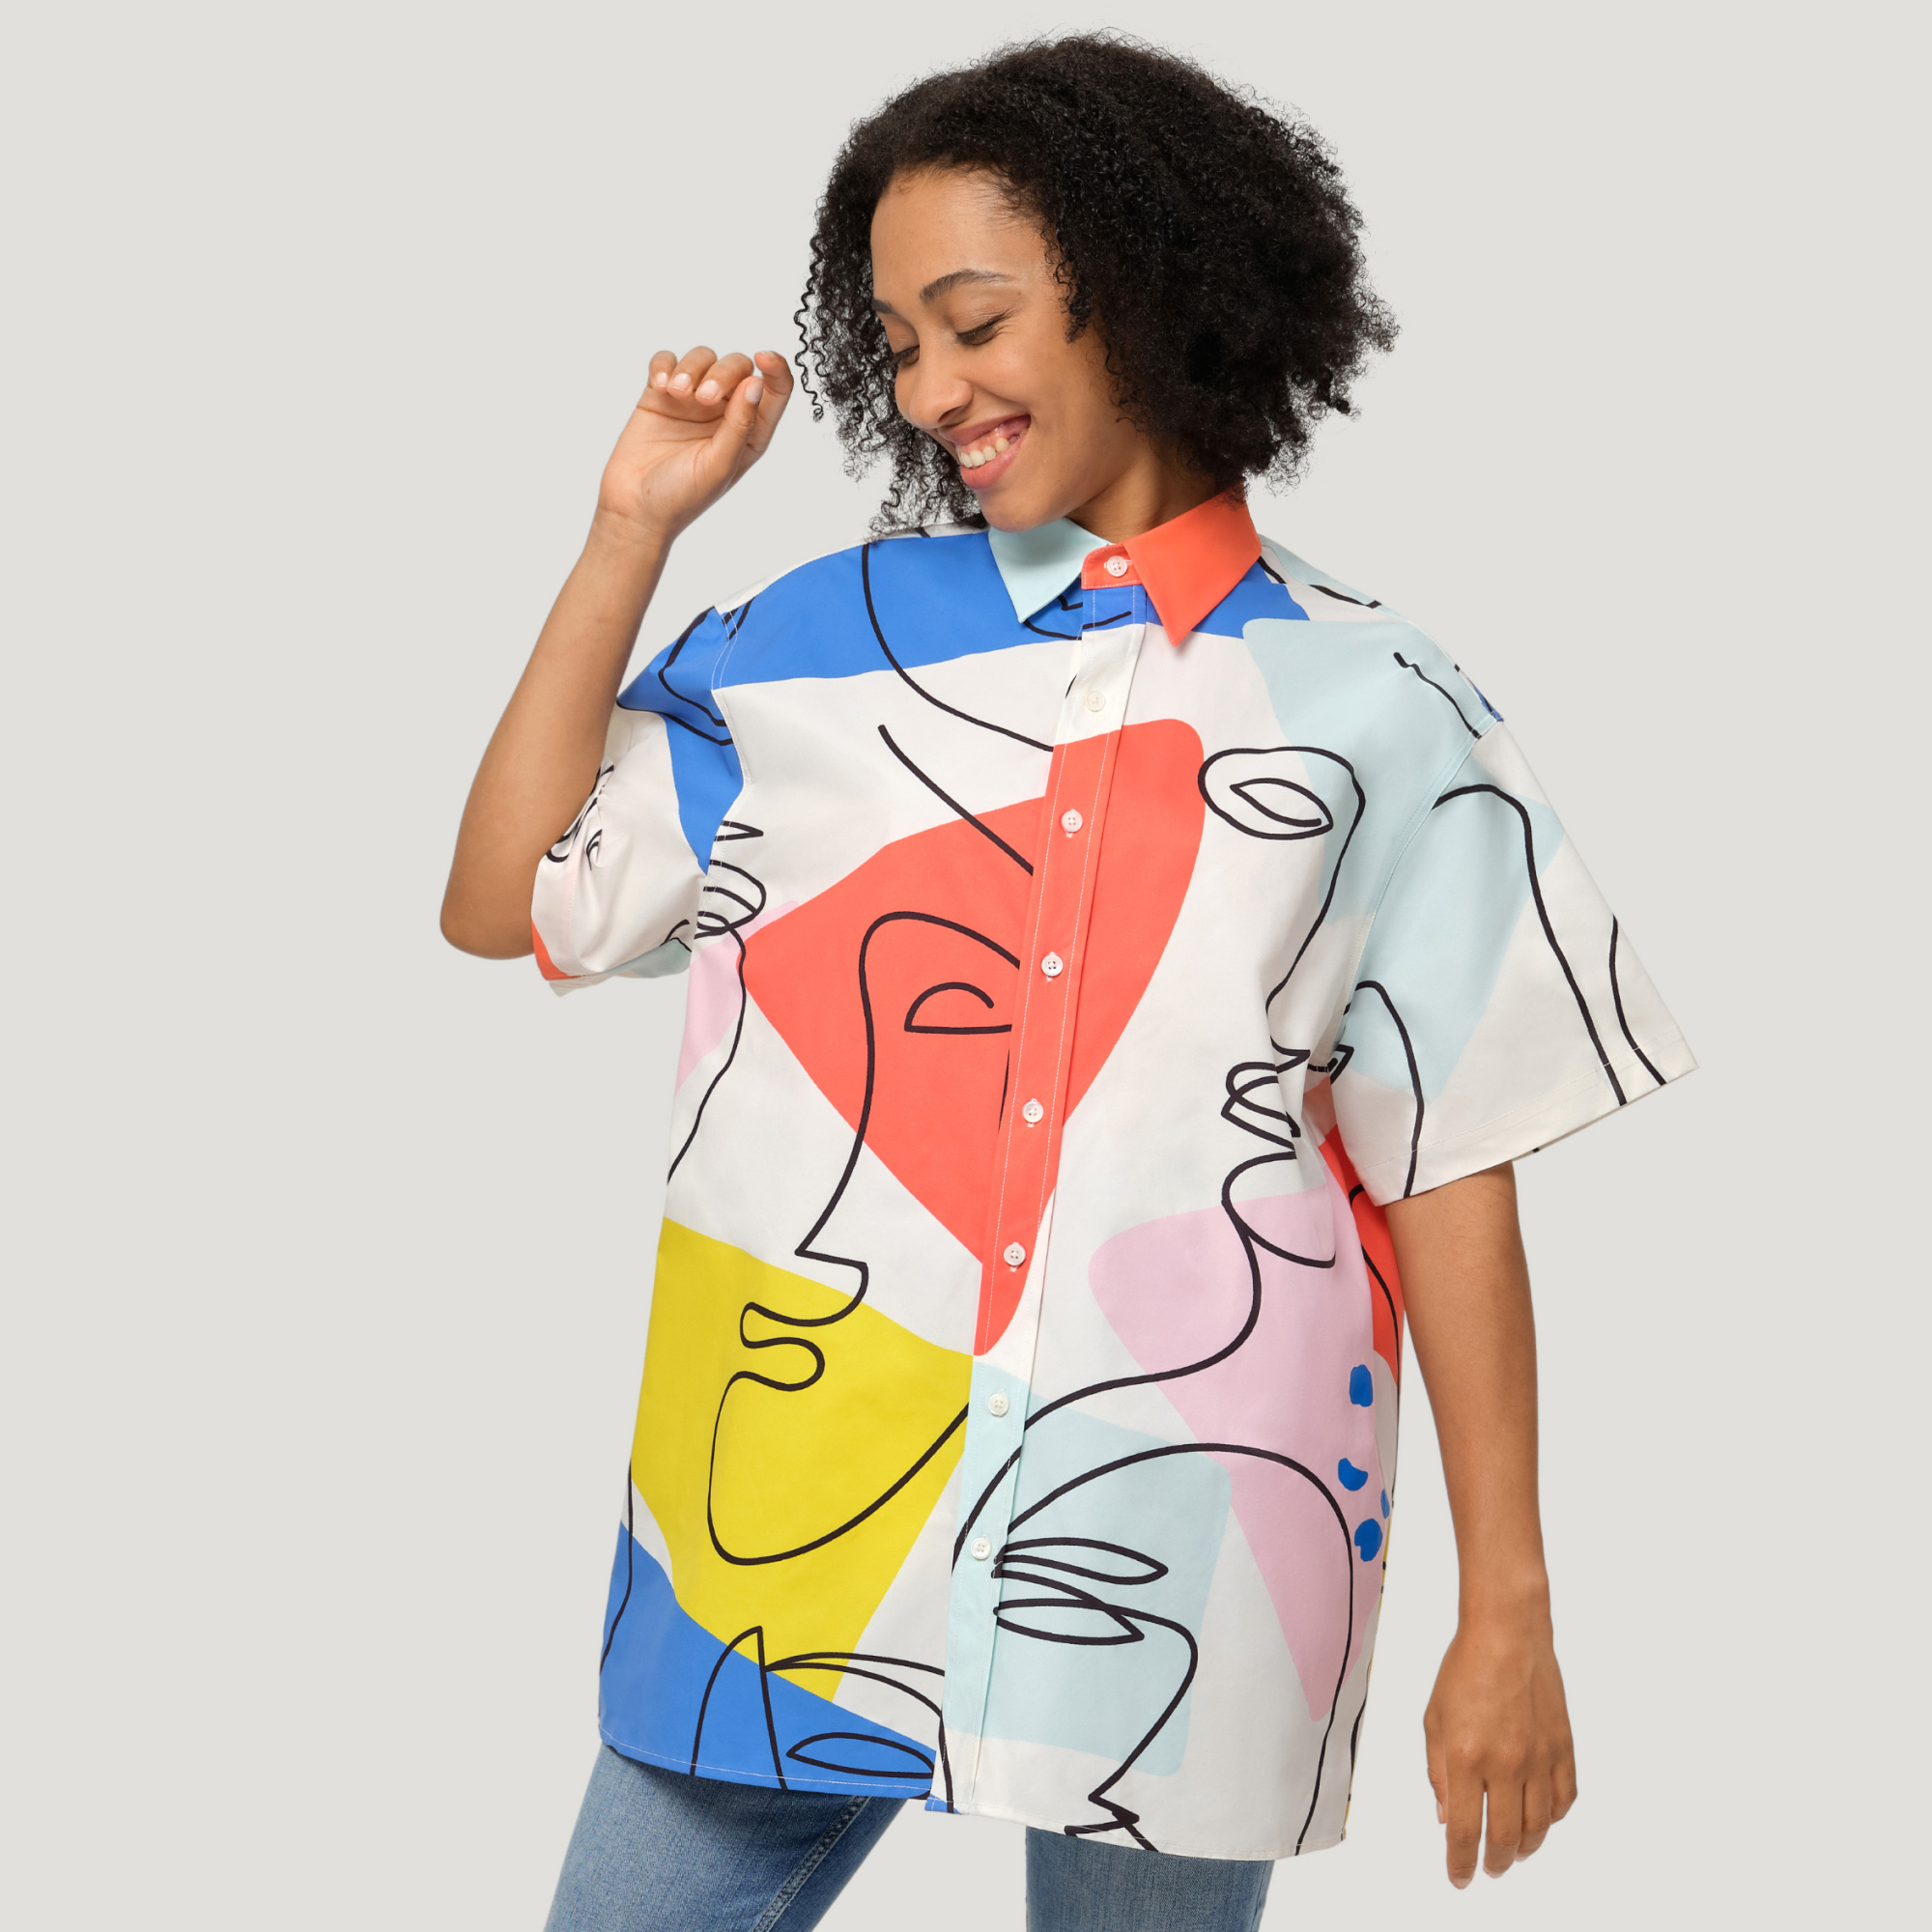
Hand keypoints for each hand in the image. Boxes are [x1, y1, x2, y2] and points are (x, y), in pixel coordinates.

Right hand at [595, 344, 793, 547]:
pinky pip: (667, 361)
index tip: (765, 357)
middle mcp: (724, 413)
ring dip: (691, 367)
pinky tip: (660, 386)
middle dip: (723, 372)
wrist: (635, 508)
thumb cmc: (682, 497)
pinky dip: (664, 365)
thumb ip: (740, 425)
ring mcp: (692, 401)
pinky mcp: (660, 395)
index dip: (776, 369)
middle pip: (737, 366)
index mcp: (749, 432)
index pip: (774, 391)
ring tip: (677, 392)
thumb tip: (757, 384)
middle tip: (703, 397)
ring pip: (702, 358)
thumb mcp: (719, 465)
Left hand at [1423, 1610, 1576, 1886]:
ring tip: (1513, 1853)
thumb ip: (1438, 1772)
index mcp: (1466, 1757)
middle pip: (1506, 1838)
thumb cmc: (1464, 1669)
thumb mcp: (1434, 1720)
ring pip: (1538, 1827)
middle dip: (1495, 1863)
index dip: (1460, 1863)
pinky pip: (1564, 1800)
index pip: (1465, 1830)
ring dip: (1525, 1849)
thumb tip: (1446, 1817)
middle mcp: (1505, 1764)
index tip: (1459, 1878)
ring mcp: (1539, 1758)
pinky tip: (1540, 1821)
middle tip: (1488, 1869)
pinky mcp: (1563, 1748)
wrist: (1508, 1633)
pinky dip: (1552, 1819)